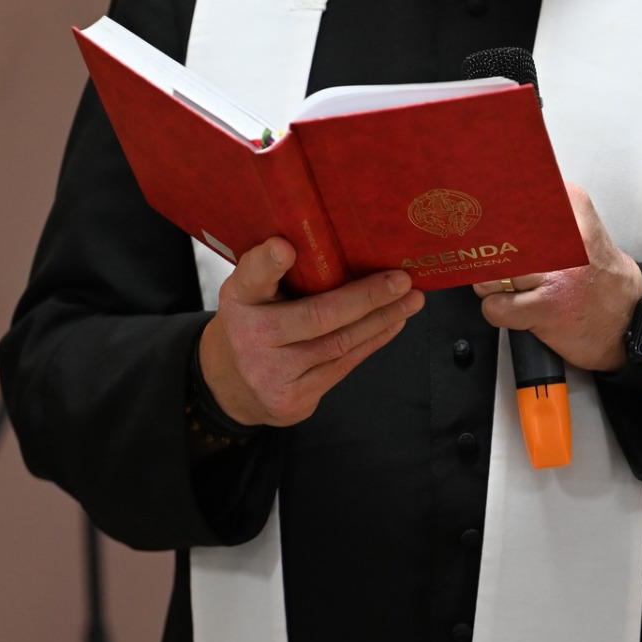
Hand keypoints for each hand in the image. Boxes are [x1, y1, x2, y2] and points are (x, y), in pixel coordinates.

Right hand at [198, 238, 424, 426]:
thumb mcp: (250, 290)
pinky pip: (342, 367)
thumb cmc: (252, 323)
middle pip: (317, 317)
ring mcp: (271, 375)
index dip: (268, 262)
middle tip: (401, 281)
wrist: (231, 386)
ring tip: (410, 301)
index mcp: (239, 300)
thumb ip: (273, 268)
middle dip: (367, 298)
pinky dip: (372, 342)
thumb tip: (314, 240)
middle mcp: (250, 338)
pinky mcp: (292, 401)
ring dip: (381, 320)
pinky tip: (393, 324)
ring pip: (339, 344)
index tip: (286, 248)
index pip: (252, 277)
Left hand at [473, 184, 641, 371]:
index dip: (495, 212)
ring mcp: (556, 274)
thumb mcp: (581, 227)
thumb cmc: (599, 275)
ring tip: (516, 288)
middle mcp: (566, 239)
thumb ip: (544, 211)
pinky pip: (496, 306)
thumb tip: (496, 204)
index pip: (515, 196)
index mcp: (574, 209)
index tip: (491, 219)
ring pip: (492, 273)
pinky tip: (519, 309)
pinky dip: (499, 311)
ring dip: (495, 285)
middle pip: (498, 237)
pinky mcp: (547, 308)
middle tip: (506, 263)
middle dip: (493, 255)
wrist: (630, 319)